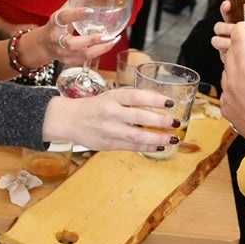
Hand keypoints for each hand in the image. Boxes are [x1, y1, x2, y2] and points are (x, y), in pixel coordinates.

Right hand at [38, 6, 120, 65]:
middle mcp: (57, 39)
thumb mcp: (67, 7)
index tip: (91, 11)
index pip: (64, 18)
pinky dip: (99, 52)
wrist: (45, 44)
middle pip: (72, 43)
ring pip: (82, 55)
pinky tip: (109, 44)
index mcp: (55, 23)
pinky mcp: (69, 61)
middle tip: (106, 35)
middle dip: (90, 40)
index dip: (76, 14)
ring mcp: (63, 53)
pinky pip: (86, 59)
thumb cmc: (58, 23)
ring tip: (113, 39)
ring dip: (100, 48)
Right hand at [43, 88, 181, 152]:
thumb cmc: (94, 107)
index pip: (136, 96)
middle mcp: (111, 113)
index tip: (170, 102)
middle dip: (160, 121)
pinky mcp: (108, 144)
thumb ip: (130, 100)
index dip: (155, 99)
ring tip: (172, 139)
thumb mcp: (110, 96)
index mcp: (112, 97)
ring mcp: (109, 130)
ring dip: (157, 138)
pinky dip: (147, 147)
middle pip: (139, 117)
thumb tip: (158, 103)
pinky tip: (159, 146)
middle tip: (176, 122)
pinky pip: (131, 147)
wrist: (69, 120)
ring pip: (137, 136)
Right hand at [210, 0, 244, 62]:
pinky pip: (221, 54)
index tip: (228, 5)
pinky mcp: (226, 56)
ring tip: (233, 43)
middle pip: (218, 26)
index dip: (226, 8)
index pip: (227, 12)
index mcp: (237, 23)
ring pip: (216, 40)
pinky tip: (233, 52)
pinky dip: (225, 52)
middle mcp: (229, 33)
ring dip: (224, 40)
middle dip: (225, 27)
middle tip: (234, 29)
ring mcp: (225, 44)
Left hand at [221, 22, 244, 143]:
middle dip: (238, 47)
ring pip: (226, 72)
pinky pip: (226, 90)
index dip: (241, 30)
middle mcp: (233, 79)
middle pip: (229, 54)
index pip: (238, 40)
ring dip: (235, 66)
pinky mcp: (225, 107)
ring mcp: (227, 94)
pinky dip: (233, 86)